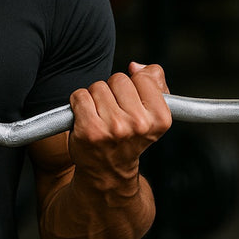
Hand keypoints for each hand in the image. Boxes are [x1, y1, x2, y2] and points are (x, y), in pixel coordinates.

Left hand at [68, 62, 171, 189]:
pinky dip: (79, 103)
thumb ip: (154, 83)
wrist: (109, 171)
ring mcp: (113, 128)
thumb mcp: (153, 114)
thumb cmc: (130, 138)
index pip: (142, 77)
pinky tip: (87, 118)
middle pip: (118, 79)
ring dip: (95, 98)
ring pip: (98, 86)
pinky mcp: (90, 129)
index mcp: (160, 118)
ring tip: (101, 117)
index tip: (132, 102)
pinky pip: (80, 95)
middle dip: (113, 90)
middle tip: (114, 111)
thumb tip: (135, 67)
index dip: (134, 86)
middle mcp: (138, 124)